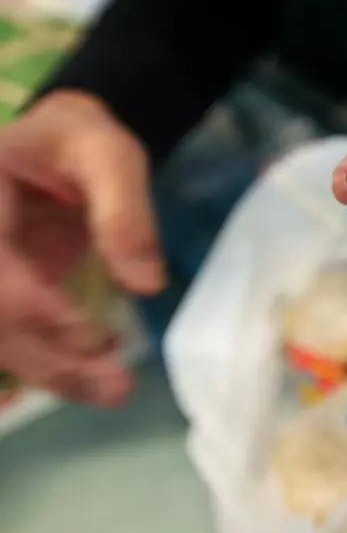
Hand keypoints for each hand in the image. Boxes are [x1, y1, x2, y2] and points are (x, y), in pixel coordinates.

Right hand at [0, 91, 164, 405]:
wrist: (59, 144)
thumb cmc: (80, 141)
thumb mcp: (109, 155)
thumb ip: (125, 212)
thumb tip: (146, 284)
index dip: (35, 312)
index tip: (94, 339)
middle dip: (47, 359)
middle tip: (115, 387)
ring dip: (47, 373)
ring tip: (112, 391)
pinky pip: (8, 335)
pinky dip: (34, 363)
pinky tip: (68, 382)